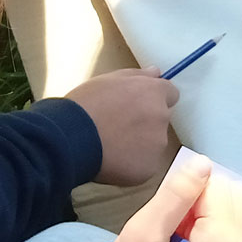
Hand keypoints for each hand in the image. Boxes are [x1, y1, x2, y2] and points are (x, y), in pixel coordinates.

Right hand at [26, 158, 241, 241]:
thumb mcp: (141, 239)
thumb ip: (173, 197)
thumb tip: (202, 162)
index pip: (217, 185)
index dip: (186, 192)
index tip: (165, 217)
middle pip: (233, 194)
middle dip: (199, 200)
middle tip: (170, 228)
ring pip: (231, 209)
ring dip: (202, 214)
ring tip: (174, 240)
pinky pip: (227, 230)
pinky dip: (205, 230)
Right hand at [67, 68, 179, 186]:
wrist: (71, 138)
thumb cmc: (86, 105)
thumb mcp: (107, 80)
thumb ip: (137, 76)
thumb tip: (157, 73)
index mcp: (154, 93)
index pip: (170, 94)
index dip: (154, 99)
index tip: (138, 105)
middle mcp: (162, 117)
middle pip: (161, 119)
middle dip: (146, 121)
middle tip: (119, 127)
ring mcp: (158, 145)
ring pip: (154, 143)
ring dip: (140, 144)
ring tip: (112, 146)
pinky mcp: (149, 168)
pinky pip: (145, 164)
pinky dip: (133, 164)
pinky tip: (113, 161)